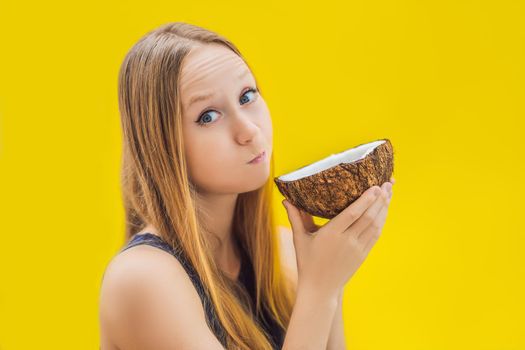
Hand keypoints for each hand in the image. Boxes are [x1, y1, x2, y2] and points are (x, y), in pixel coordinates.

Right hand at [283, 177, 394, 295]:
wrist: (320, 289)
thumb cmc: (307, 262)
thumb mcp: (299, 239)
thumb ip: (295, 217)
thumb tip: (285, 199)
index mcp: (331, 235)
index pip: (353, 214)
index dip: (366, 200)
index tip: (375, 186)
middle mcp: (347, 241)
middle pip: (369, 217)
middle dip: (380, 199)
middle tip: (387, 182)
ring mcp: (357, 249)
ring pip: (375, 225)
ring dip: (384, 208)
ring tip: (389, 191)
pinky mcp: (363, 255)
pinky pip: (375, 235)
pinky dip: (381, 221)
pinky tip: (384, 210)